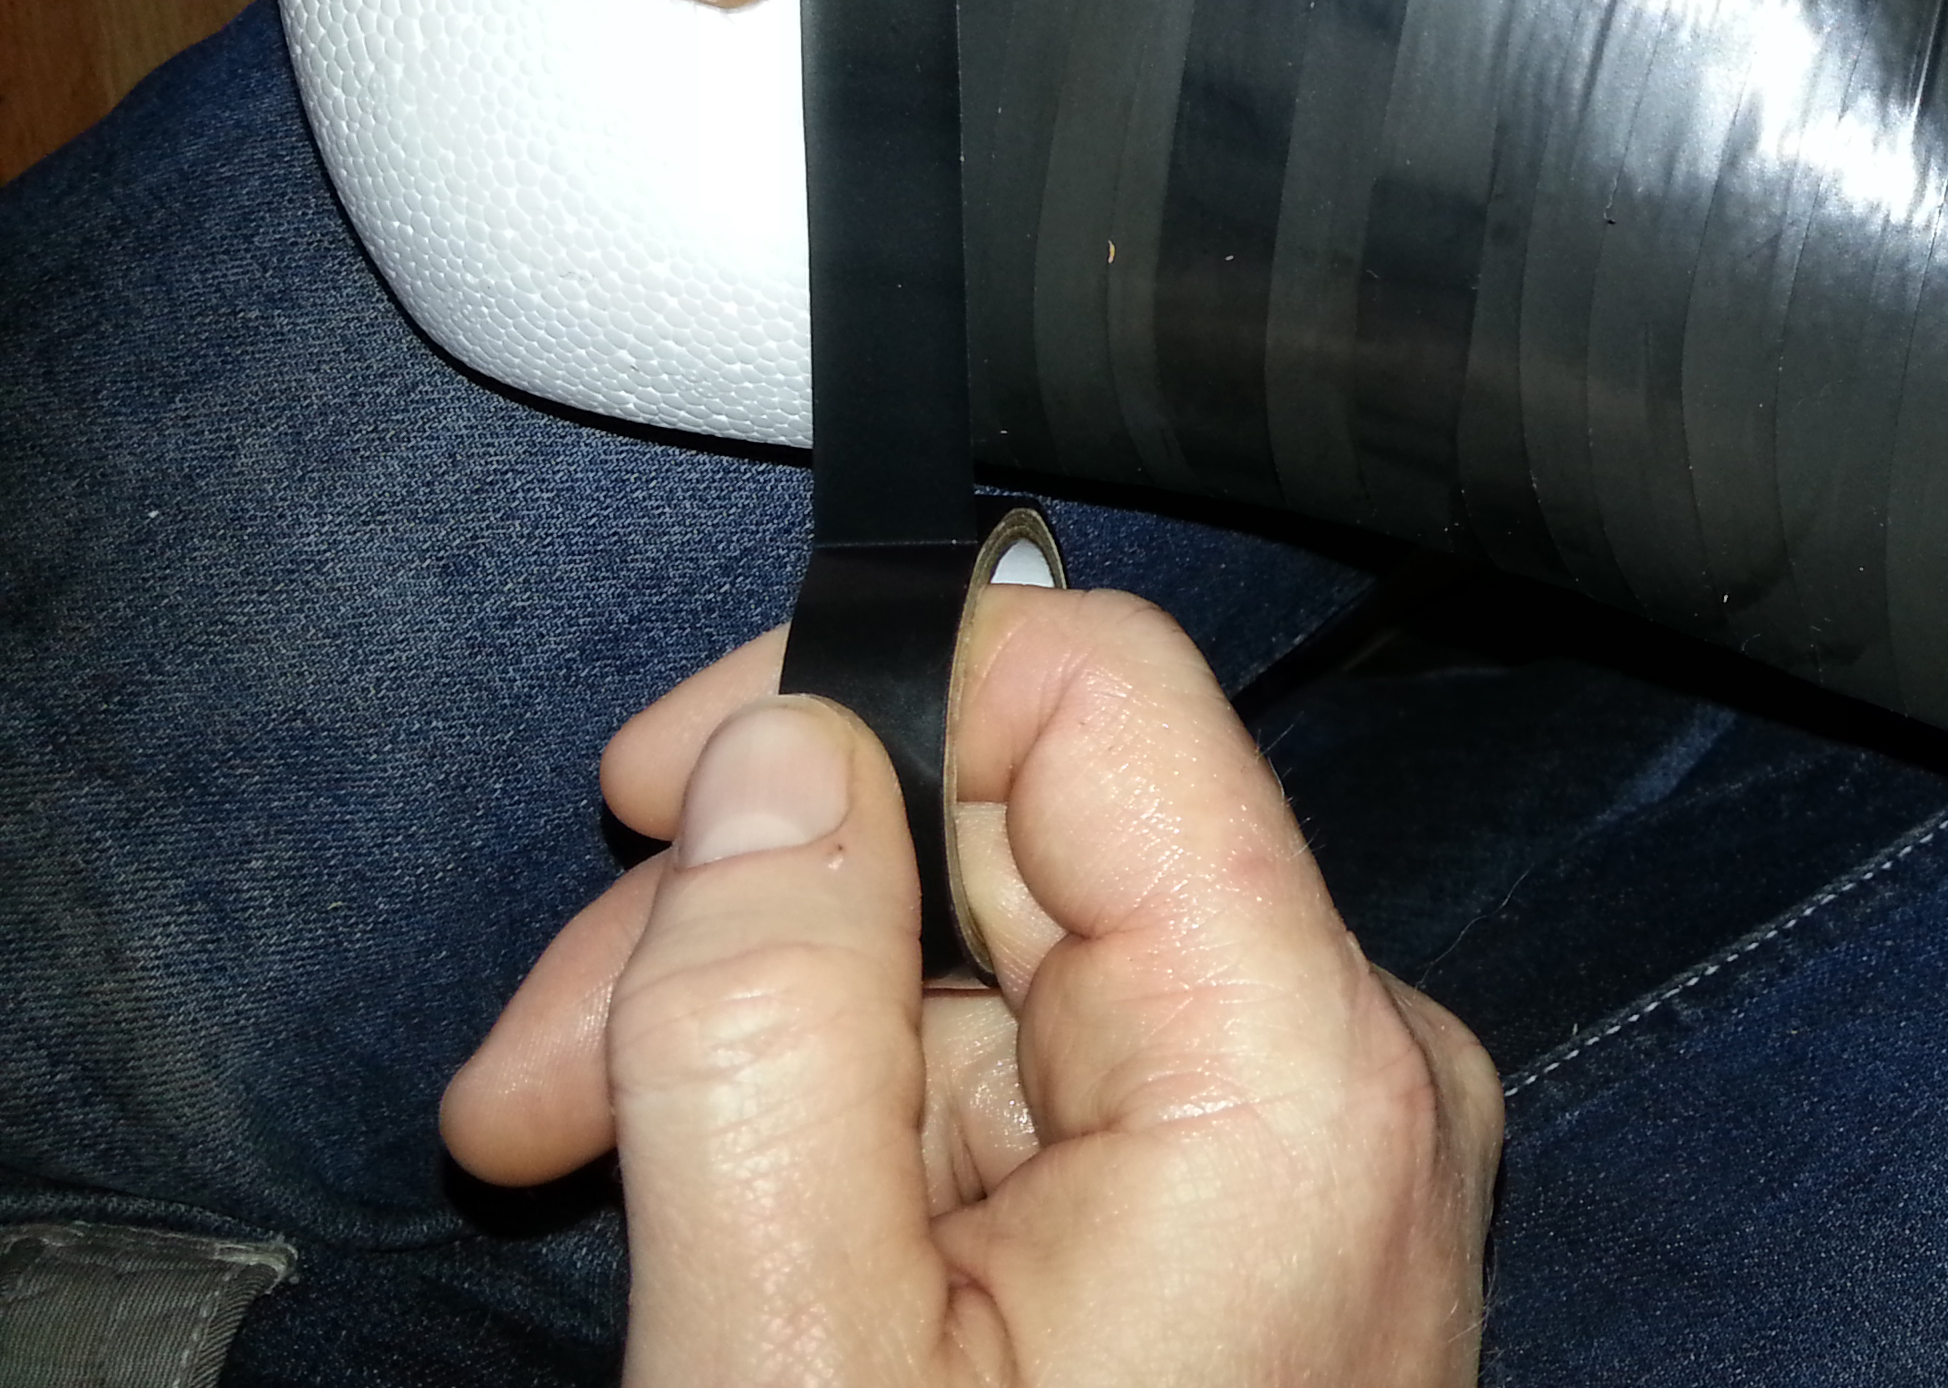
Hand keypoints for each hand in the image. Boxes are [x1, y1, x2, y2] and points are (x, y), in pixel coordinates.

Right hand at [442, 591, 1500, 1385]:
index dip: (854, 691)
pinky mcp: (1237, 1219)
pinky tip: (751, 1237)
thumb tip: (774, 753)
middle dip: (753, 919)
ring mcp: (1294, 1150)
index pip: (1096, 693)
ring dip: (770, 1041)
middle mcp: (1341, 1069)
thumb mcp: (800, 1358)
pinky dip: (863, 1135)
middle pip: (1016, 828)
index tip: (656, 792)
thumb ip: (766, 1023)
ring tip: (592, 1177)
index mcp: (1296, 1062)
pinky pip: (1030, 1087)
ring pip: (994, 961)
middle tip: (540, 1078)